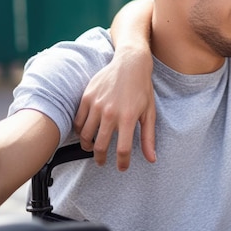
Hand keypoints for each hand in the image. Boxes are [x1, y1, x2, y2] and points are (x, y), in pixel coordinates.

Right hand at [74, 51, 155, 169]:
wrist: (130, 64)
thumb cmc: (142, 89)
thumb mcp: (149, 112)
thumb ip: (148, 137)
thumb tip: (152, 159)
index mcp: (128, 118)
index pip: (122, 150)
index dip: (122, 163)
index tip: (122, 167)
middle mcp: (111, 113)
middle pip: (100, 146)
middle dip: (100, 159)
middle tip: (102, 161)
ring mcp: (97, 105)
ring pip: (86, 135)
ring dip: (88, 146)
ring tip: (92, 148)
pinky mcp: (87, 97)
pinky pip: (79, 121)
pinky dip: (81, 130)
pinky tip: (87, 132)